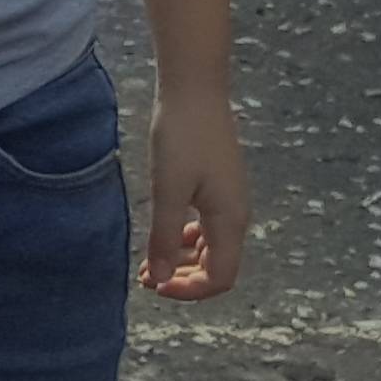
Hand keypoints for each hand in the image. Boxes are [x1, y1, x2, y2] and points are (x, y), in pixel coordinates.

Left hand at [139, 90, 250, 301]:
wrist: (195, 89)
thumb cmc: (181, 137)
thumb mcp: (168, 190)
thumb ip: (163, 237)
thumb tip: (158, 279)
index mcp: (230, 222)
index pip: (219, 278)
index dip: (188, 291)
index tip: (154, 286)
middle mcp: (236, 216)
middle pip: (216, 266)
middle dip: (182, 278)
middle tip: (145, 277)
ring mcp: (229, 200)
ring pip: (210, 247)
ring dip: (181, 259)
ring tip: (148, 260)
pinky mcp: (219, 185)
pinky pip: (206, 226)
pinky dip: (185, 237)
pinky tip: (163, 233)